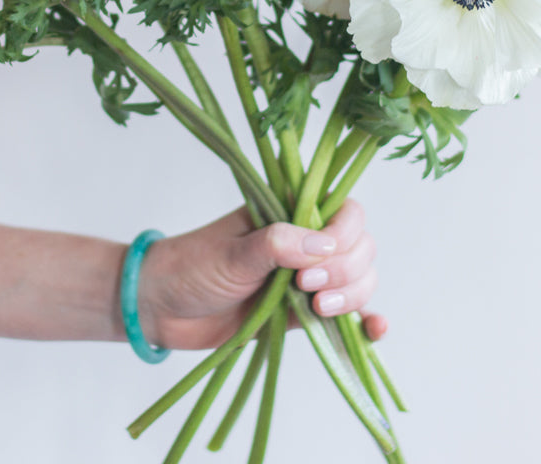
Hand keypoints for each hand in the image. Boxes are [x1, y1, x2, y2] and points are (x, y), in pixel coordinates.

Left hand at [138, 199, 385, 350]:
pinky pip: (350, 315)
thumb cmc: (192, 267)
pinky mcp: (305, 313)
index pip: (345, 211)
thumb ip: (277, 245)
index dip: (343, 235)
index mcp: (289, 211)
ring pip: (360, 280)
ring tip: (315, 308)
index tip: (314, 260)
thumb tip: (323, 246)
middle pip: (360, 247)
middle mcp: (305, 240)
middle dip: (345, 270)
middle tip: (305, 286)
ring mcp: (308, 278)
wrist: (165, 309)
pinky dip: (368, 321)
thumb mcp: (233, 251)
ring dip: (353, 296)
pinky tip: (375, 328)